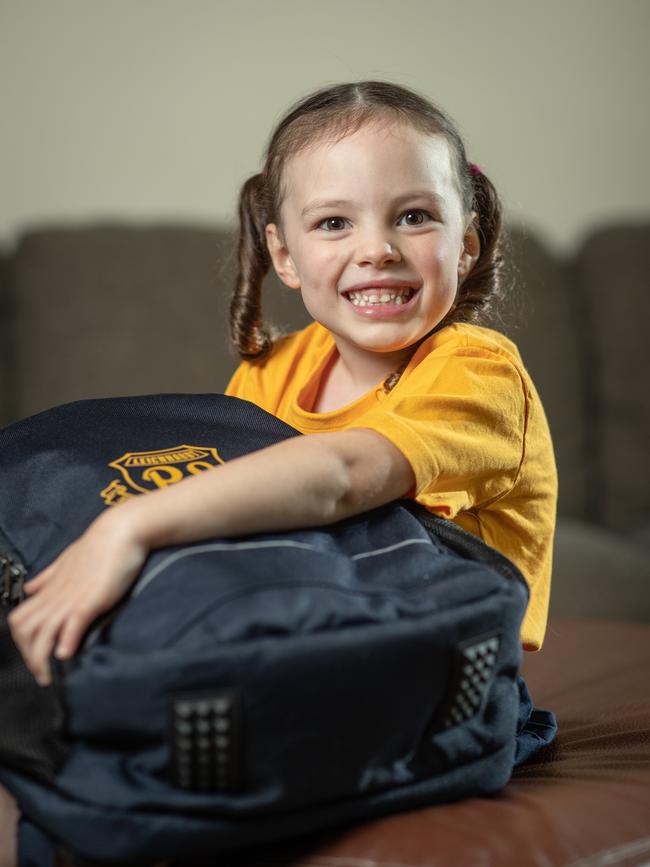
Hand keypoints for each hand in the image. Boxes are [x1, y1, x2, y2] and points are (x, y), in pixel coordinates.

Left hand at [8, 510, 148, 685]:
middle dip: (28, 657)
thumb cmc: (99, 545)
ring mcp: (72, 597)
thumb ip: (47, 577)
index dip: (21, 642)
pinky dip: (65, 641)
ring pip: (41, 632)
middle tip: (42, 674)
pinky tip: (66, 655)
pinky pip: (71, 623)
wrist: (121, 530)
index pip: (19, 620)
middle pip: (24, 631)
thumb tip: (30, 587)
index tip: (35, 656)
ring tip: (51, 676)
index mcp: (49, 588)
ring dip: (41, 658)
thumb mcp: (66, 561)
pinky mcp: (91, 599)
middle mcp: (56, 595)